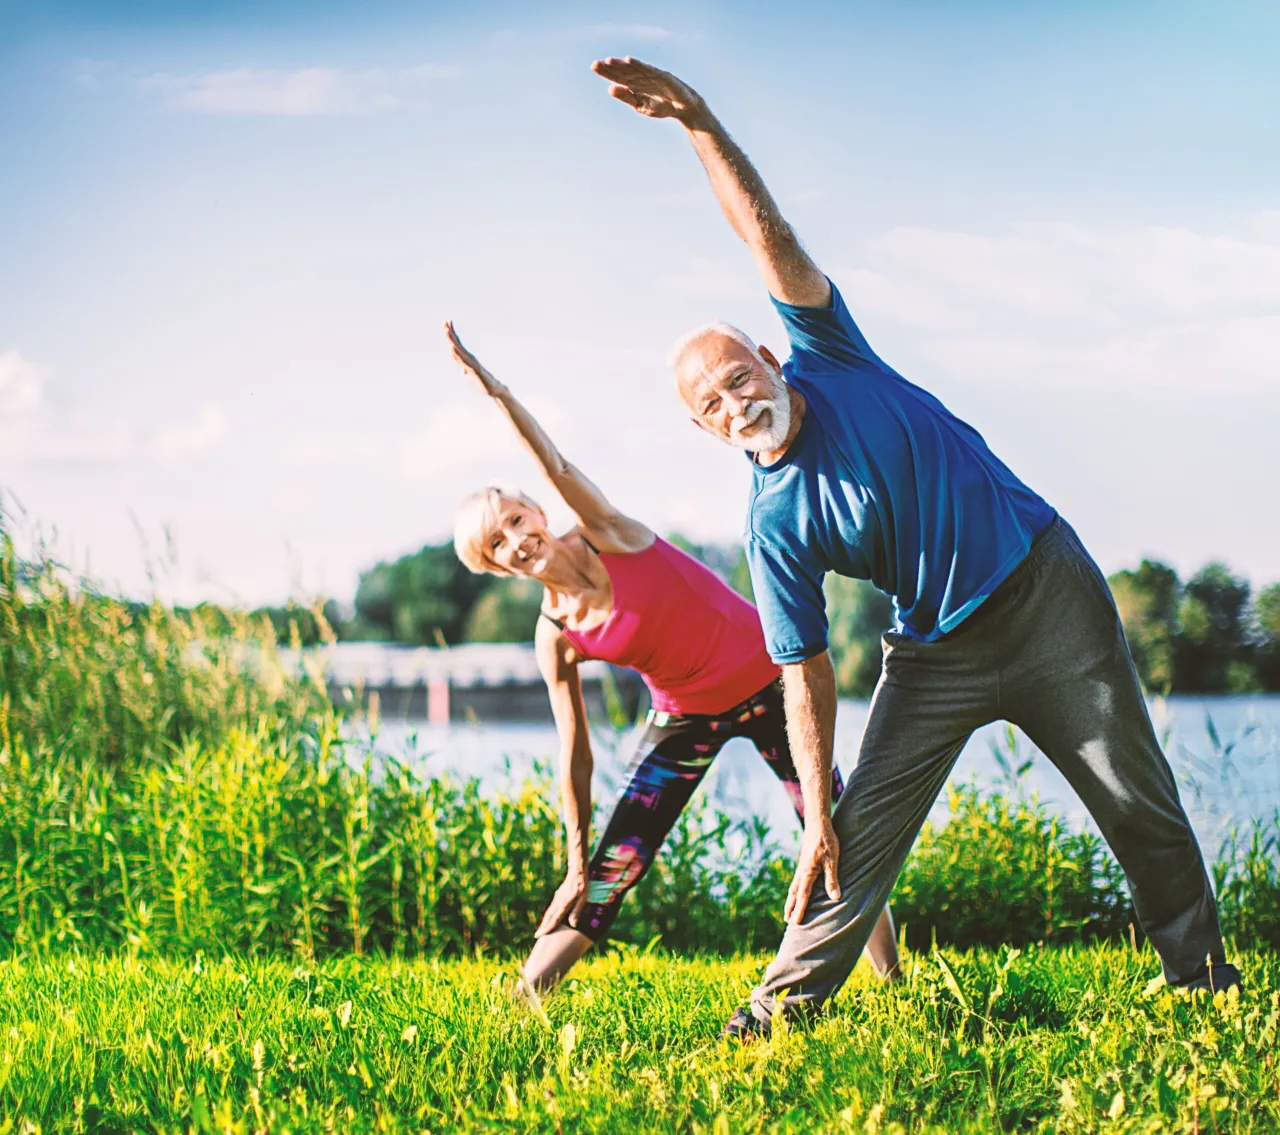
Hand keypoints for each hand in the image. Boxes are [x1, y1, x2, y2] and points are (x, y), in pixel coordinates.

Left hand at [445, 321, 506, 398]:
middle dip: (450, 333)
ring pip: (459, 350)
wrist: (495, 389)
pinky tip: (452, 348)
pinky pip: (464, 360)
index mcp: (467, 358)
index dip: (452, 334)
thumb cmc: (483, 382)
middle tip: (445, 321)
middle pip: (457, 343)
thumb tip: (463, 371)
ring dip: (452, 340)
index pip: (457, 344)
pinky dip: (457, 354)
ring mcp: (472, 363)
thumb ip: (466, 371)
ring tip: (446, 331)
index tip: (447, 322)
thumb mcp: (471, 376)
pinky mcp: (474, 369)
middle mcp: (469, 357)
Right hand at [535, 868, 589, 936]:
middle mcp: (558, 901)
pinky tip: (548, 917)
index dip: (547, 928)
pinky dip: (548, 915)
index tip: (540, 935)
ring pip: (549, 912)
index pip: (554, 919)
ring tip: (541, 929)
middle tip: (536, 936)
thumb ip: (577, 911)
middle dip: (543, 926)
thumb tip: (573, 925)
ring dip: (544, 921)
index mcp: (564, 903)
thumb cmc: (582, 884)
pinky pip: (551, 907)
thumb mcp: (583, 898)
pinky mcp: (558, 895)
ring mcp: (557, 898)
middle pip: (549, 916)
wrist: (576, 871)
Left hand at [591, 56, 706, 125]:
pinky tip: (629, 60)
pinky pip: (649, 69)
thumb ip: (626, 97)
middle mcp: (642, 77)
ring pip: (633, 69)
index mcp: (635, 85)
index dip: (606, 71)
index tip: (593, 67)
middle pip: (623, 71)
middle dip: (610, 67)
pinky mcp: (662, 76)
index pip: (618, 76)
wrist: (683, 108)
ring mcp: (652, 75)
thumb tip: (610, 89)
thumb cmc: (662, 106)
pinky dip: (639, 64)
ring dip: (621, 64)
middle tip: (595, 64)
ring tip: (608, 60)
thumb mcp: (641, 105)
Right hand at [785, 815, 841, 924]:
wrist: (818, 824)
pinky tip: (797, 892)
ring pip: (794, 887)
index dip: (800, 909)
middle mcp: (802, 871)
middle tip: (786, 920)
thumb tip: (835, 898)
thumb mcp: (832, 860)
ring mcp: (801, 867)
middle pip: (794, 893)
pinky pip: (797, 880)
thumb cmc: (826, 841)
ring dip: (791, 899)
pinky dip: (795, 890)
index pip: (803, 896)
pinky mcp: (804, 862)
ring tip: (789, 910)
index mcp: (807, 872)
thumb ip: (832, 879)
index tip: (795, 922)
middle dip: (791, 907)